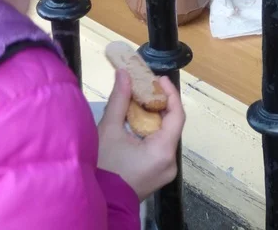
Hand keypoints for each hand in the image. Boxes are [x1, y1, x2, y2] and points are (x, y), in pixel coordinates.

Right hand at [98, 70, 184, 201]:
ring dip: (155, 116)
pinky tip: (138, 119)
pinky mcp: (158, 174)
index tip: (158, 79)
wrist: (99, 203)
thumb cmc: (103, 168)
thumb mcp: (109, 130)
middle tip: (146, 86)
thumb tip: (124, 73)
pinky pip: (160, 146)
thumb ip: (119, 100)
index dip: (170, 93)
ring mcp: (165, 170)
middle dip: (160, 102)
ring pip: (166, 134)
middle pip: (172, 124)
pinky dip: (152, 130)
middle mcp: (170, 161)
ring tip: (140, 99)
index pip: (177, 115)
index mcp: (163, 151)